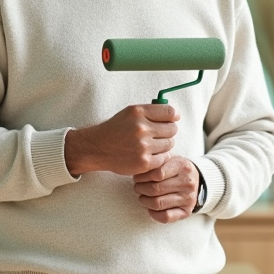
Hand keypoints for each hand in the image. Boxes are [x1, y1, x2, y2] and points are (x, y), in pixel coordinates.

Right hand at [64, 104, 179, 176]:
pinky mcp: (144, 162)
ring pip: (169, 144)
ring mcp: (143, 146)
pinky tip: (149, 154)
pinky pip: (164, 158)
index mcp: (138, 112)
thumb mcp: (130, 113)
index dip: (173, 116)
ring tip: (151, 145)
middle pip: (172, 129)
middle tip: (159, 134)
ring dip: (163, 145)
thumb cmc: (116, 129)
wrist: (98, 147)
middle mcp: (141, 128)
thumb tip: (175, 114)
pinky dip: (159, 157)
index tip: (172, 119)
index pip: (170, 112)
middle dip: (168, 131)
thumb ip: (151, 111)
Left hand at [132, 156, 198, 222]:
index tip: (137, 178)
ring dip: (144, 201)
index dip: (142, 177)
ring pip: (158, 203)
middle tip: (137, 187)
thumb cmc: (175, 169)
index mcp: (182, 166)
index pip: (157, 174)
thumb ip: (156, 162)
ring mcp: (188, 198)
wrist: (195, 180)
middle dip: (140, 189)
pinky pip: (166, 217)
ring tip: (142, 196)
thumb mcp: (169, 159)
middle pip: (155, 189)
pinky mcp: (187, 211)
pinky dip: (154, 214)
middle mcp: (187, 183)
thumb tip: (137, 168)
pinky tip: (150, 208)